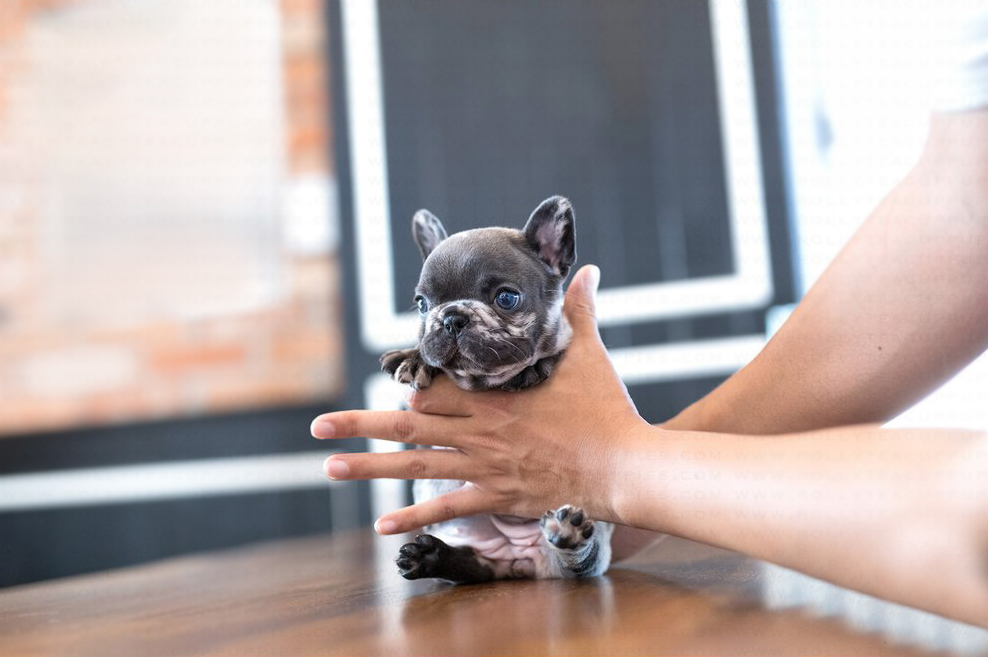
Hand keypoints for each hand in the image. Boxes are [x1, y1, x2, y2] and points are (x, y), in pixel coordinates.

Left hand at [311, 265, 648, 533]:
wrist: (626, 467)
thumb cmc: (607, 411)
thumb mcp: (588, 354)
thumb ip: (580, 312)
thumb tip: (588, 270)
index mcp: (494, 396)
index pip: (435, 388)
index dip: (405, 384)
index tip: (380, 378)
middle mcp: (480, 432)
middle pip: (407, 425)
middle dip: (359, 424)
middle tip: (316, 427)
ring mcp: (485, 467)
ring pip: (415, 466)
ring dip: (369, 469)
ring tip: (328, 468)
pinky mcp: (498, 498)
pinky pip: (448, 509)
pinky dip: (414, 518)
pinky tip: (381, 527)